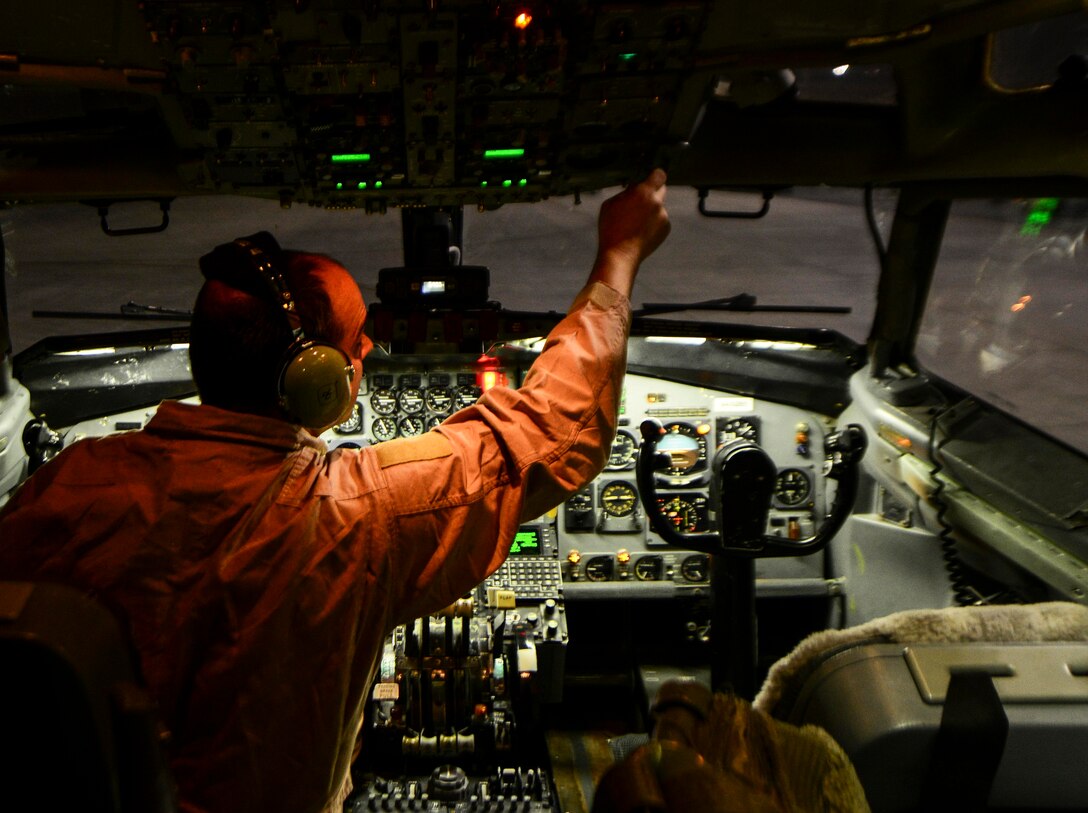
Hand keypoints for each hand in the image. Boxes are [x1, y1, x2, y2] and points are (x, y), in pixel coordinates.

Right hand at [590, 169, 670, 296]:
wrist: (621, 254)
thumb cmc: (612, 229)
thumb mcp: (611, 204)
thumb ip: (626, 192)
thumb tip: (634, 188)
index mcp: (643, 193)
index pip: (659, 175)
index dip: (655, 175)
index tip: (652, 177)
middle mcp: (657, 203)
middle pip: (662, 189)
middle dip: (652, 192)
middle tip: (641, 200)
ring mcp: (664, 217)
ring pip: (659, 206)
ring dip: (651, 209)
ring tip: (636, 222)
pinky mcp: (666, 228)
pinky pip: (661, 219)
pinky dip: (654, 222)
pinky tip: (641, 230)